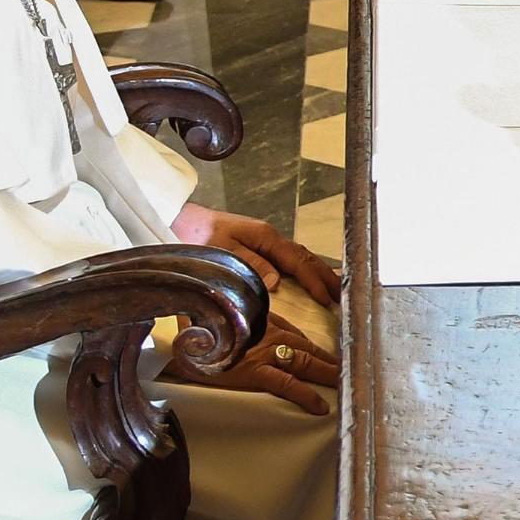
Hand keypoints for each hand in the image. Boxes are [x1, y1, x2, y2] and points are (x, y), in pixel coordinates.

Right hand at [165, 311, 336, 413]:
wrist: (176, 342)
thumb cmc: (198, 333)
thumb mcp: (224, 322)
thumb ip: (241, 325)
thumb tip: (248, 339)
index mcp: (262, 322)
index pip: (297, 334)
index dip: (317, 347)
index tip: (334, 356)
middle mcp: (268, 334)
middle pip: (309, 348)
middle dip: (332, 361)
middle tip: (354, 372)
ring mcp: (264, 352)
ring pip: (306, 362)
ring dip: (328, 374)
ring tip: (347, 386)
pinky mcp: (254, 371)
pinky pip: (287, 384)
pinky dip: (306, 394)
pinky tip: (320, 406)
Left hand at [172, 202, 340, 307]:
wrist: (176, 219)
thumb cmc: (196, 236)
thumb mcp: (222, 252)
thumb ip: (251, 265)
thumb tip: (277, 283)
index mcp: (265, 237)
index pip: (297, 261)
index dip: (314, 281)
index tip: (327, 300)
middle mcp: (269, 237)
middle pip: (305, 257)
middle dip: (326, 277)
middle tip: (343, 297)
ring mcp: (264, 240)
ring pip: (299, 257)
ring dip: (318, 273)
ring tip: (334, 290)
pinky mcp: (257, 245)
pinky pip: (289, 259)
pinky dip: (304, 270)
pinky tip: (309, 279)